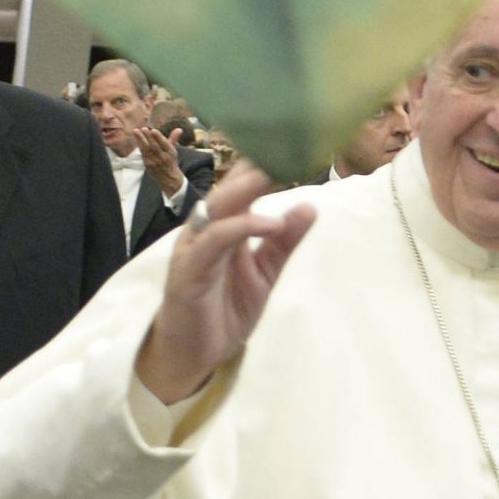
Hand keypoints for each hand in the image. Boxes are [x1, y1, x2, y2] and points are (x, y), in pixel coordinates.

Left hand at [132, 123, 185, 195]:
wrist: (168, 178)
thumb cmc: (170, 160)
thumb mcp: (173, 150)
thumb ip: (174, 139)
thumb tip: (179, 129)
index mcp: (170, 153)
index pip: (164, 144)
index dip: (158, 137)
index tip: (153, 130)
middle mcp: (163, 157)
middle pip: (154, 146)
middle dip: (148, 137)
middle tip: (143, 128)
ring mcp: (154, 162)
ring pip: (147, 150)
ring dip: (140, 140)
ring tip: (136, 131)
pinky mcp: (147, 165)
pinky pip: (143, 154)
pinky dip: (140, 146)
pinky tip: (136, 139)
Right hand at [135, 166, 317, 403]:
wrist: (193, 355)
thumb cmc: (224, 309)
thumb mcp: (265, 274)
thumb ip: (284, 242)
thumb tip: (310, 207)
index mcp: (224, 227)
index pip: (241, 186)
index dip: (262, 164)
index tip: (294, 143)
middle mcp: (205, 231)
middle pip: (228, 189)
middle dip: (255, 168)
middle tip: (287, 148)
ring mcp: (194, 249)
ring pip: (217, 208)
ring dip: (246, 189)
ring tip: (276, 174)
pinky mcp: (188, 272)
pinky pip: (213, 242)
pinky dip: (241, 228)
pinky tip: (269, 223)